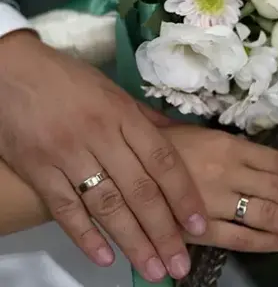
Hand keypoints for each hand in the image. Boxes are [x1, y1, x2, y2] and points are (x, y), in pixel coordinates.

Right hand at [0, 32, 206, 281]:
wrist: (13, 71)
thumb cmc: (70, 79)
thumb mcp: (114, 90)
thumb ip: (146, 118)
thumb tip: (181, 136)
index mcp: (122, 114)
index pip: (161, 159)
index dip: (182, 193)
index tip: (199, 224)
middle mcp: (99, 136)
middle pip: (138, 190)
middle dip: (163, 231)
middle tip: (181, 266)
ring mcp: (66, 155)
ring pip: (105, 205)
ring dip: (132, 242)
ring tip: (153, 270)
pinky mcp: (38, 170)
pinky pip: (64, 209)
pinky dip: (85, 236)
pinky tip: (106, 259)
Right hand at [162, 126, 277, 251]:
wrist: (128, 163)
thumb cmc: (166, 143)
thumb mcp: (202, 135)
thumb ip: (234, 146)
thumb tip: (267, 161)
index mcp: (228, 146)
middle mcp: (228, 172)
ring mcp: (215, 201)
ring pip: (266, 214)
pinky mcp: (200, 228)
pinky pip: (239, 237)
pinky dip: (265, 242)